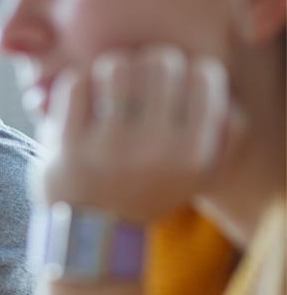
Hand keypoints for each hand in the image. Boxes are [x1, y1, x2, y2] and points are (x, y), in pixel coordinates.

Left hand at [33, 47, 241, 223]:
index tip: (175, 80)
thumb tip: (224, 91)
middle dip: (151, 61)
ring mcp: (107, 147)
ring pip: (117, 66)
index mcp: (192, 152)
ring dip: (114, 66)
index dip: (189, 68)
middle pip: (161, 62)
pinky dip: (80, 81)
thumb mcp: (201, 173)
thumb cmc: (149, 189)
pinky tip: (86, 94)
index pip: (204, 74)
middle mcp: (153, 149)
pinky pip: (75, 84)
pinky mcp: (67, 145)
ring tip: (113, 80)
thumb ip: (228, 134)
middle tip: (141, 76)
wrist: (95, 233)